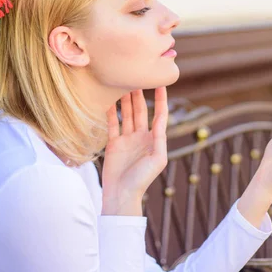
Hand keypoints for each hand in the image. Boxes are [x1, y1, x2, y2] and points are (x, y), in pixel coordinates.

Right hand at [101, 87, 168, 215]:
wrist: (122, 195)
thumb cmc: (142, 180)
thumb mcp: (158, 159)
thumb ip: (160, 139)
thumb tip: (162, 120)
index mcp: (154, 140)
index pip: (159, 114)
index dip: (161, 99)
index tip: (160, 83)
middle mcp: (141, 137)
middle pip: (141, 110)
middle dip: (140, 94)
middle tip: (136, 76)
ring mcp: (127, 139)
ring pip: (127, 114)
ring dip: (126, 100)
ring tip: (123, 83)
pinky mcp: (113, 143)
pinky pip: (112, 124)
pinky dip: (111, 112)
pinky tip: (109, 99)